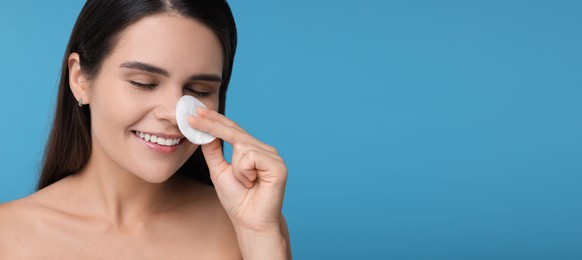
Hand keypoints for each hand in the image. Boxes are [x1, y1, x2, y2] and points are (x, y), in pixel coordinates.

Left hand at [188, 107, 287, 232]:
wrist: (250, 222)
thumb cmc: (237, 200)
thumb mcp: (219, 172)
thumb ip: (214, 152)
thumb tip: (205, 133)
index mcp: (253, 150)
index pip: (233, 130)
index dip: (215, 120)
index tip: (196, 111)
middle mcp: (265, 150)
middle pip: (236, 131)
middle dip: (213, 125)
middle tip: (193, 116)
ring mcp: (273, 157)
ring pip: (242, 146)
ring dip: (235, 168)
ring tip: (245, 183)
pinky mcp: (278, 166)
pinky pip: (250, 156)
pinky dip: (244, 171)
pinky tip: (252, 183)